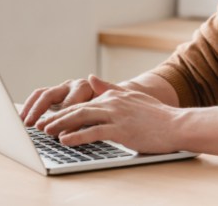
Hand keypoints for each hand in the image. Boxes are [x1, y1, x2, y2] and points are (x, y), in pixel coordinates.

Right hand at [21, 74, 115, 126]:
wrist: (111, 100)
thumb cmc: (109, 108)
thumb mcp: (106, 112)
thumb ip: (95, 115)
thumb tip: (79, 128)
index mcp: (86, 88)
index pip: (72, 103)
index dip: (65, 119)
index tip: (60, 133)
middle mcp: (72, 85)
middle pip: (52, 95)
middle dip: (43, 111)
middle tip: (38, 127)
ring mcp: (62, 88)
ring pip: (43, 95)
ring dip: (33, 109)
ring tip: (26, 123)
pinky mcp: (55, 93)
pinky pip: (38, 96)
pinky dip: (29, 106)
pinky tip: (22, 118)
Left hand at [41, 81, 181, 154]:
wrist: (177, 125)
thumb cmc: (157, 116)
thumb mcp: (132, 97)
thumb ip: (109, 87)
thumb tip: (91, 77)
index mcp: (113, 96)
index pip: (83, 103)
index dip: (64, 111)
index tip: (49, 117)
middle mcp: (112, 102)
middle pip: (78, 109)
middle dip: (56, 117)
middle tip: (40, 126)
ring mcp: (116, 115)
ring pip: (81, 118)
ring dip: (61, 125)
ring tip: (47, 132)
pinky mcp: (121, 129)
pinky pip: (94, 132)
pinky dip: (77, 136)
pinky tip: (65, 140)